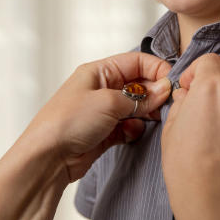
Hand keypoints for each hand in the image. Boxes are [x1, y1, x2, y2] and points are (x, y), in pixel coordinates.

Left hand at [24, 52, 171, 181]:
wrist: (48, 157)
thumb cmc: (68, 122)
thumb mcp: (108, 102)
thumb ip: (140, 97)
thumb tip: (164, 89)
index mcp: (98, 72)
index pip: (136, 62)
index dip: (156, 69)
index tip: (171, 83)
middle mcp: (101, 89)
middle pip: (138, 84)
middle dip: (154, 93)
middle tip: (166, 104)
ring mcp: (103, 111)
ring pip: (136, 107)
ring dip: (146, 112)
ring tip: (152, 119)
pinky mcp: (105, 133)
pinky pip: (129, 127)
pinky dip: (134, 129)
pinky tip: (131, 133)